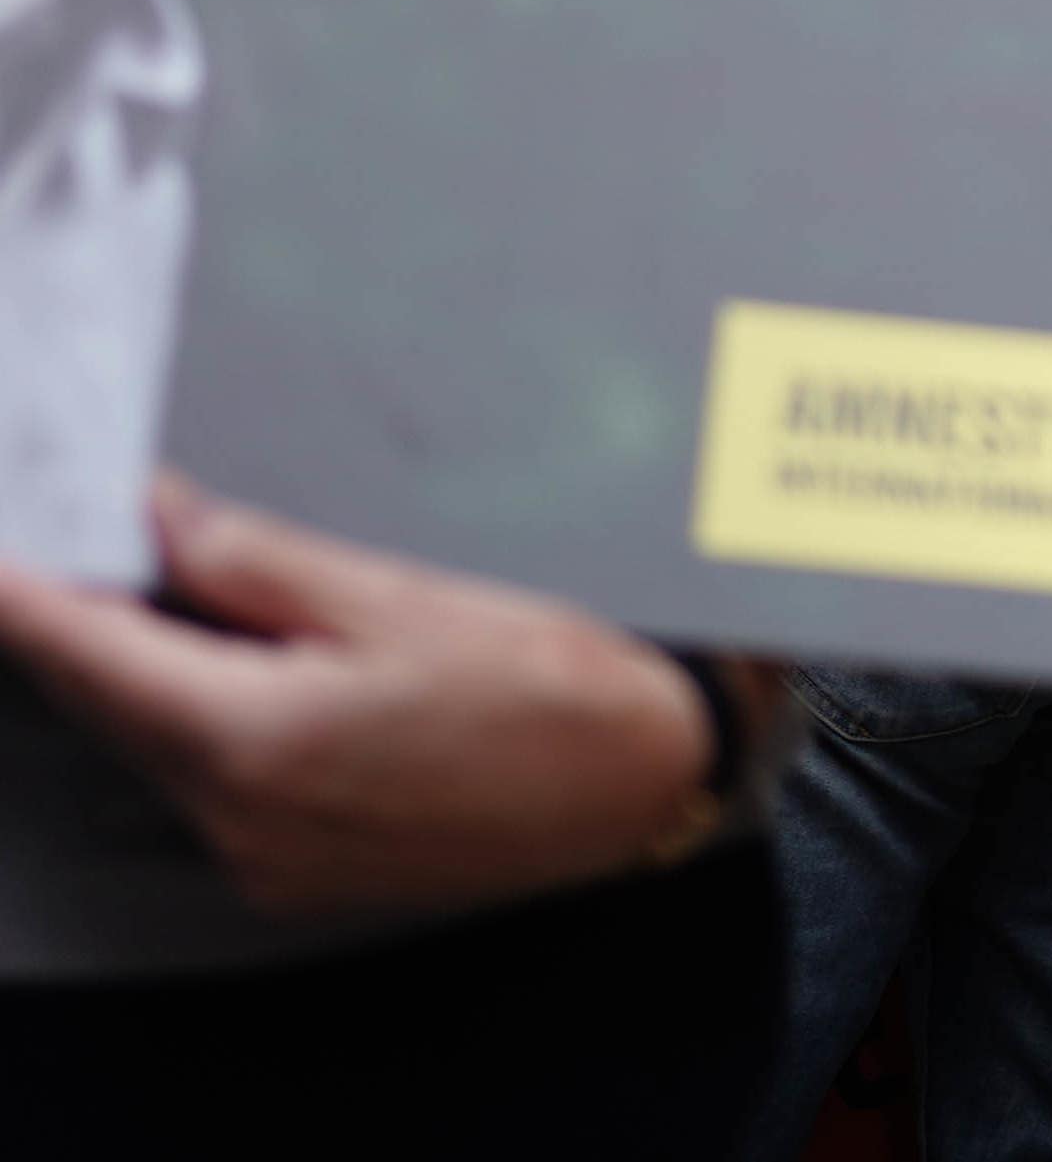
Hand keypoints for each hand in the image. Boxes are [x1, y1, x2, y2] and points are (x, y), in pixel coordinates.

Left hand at [0, 475, 721, 917]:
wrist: (646, 781)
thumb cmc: (553, 684)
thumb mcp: (403, 595)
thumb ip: (259, 562)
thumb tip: (160, 518)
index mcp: (253, 736)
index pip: (82, 651)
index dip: (25, 589)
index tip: (8, 541)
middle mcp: (239, 816)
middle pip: (104, 703)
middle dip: (79, 620)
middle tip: (78, 537)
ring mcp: (264, 857)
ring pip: (152, 746)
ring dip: (141, 671)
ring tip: (161, 589)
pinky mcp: (297, 875)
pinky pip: (206, 788)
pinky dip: (197, 722)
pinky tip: (241, 672)